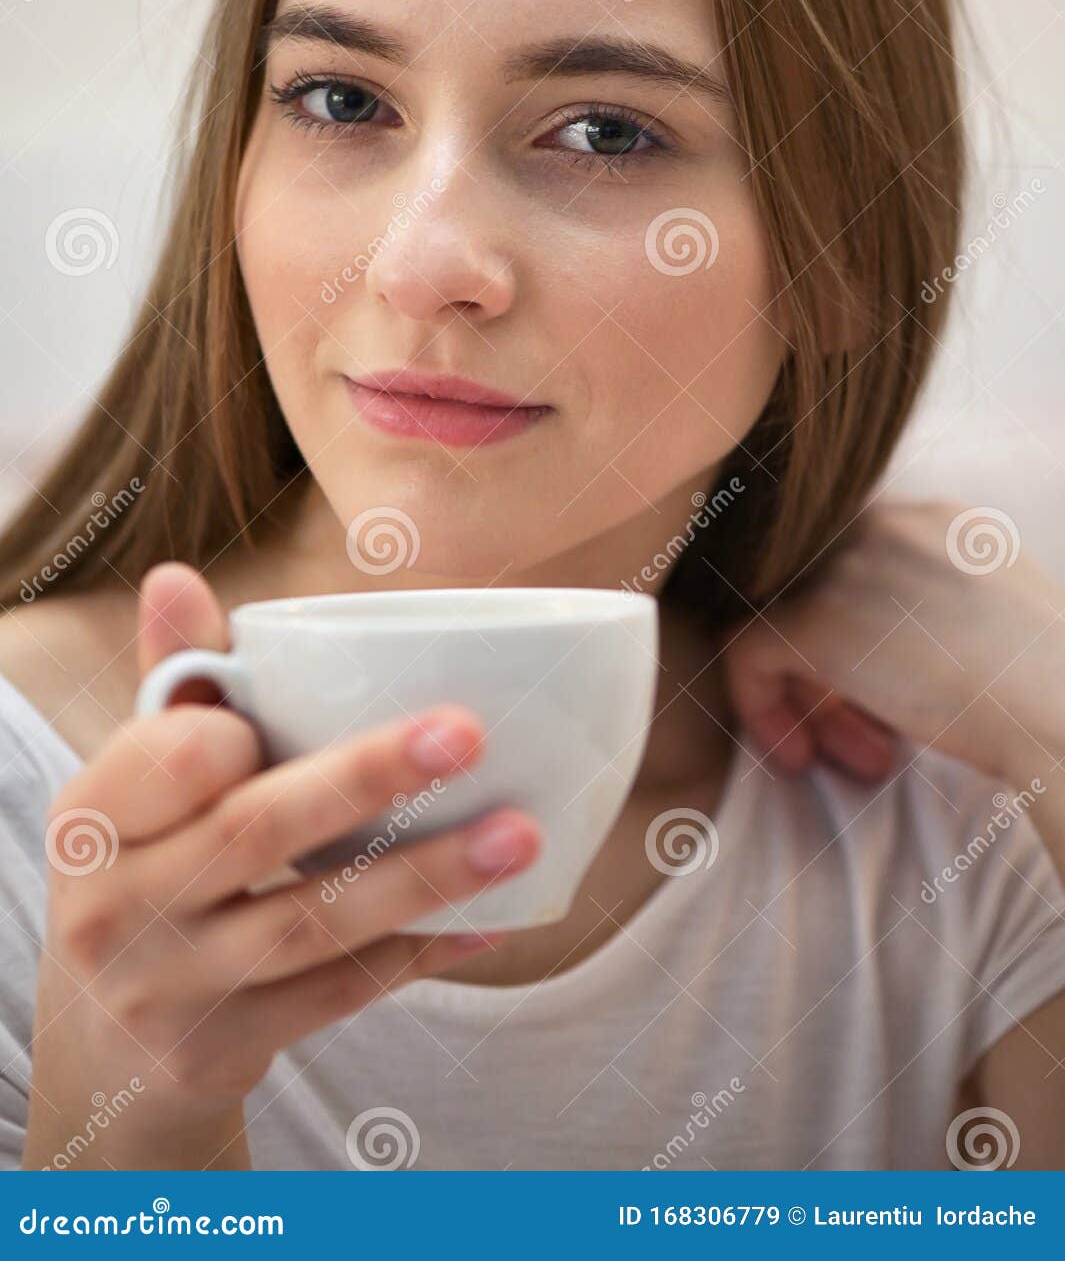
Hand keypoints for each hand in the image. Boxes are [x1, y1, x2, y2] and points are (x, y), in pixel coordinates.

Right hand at [24, 563, 540, 1169]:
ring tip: (519, 834)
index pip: (168, 759)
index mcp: (94, 817)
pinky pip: (340, 996)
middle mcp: (118, 908)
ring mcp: (170, 991)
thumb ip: (174, 679)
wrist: (102, 1038)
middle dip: (367, 778)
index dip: (235, 734)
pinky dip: (420, 953)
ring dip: (424, 877)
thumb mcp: (135, 781)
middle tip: (468, 731)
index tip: (318, 704)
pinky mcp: (223, 1052)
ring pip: (311, 924)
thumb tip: (175, 574)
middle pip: (254, 833)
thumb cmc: (147, 865)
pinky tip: (494, 917)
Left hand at [724, 500, 1064, 787]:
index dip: (858, 630)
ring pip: (778, 618)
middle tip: (860, 730)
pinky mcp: (813, 620)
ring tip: (837, 753)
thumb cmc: (1050, 689)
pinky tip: (799, 755)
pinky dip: (761, 706)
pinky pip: (746, 650)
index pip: (857, 560)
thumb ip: (942, 606)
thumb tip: (896, 651)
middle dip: (827, 665)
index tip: (884, 691)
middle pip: (811, 586)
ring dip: (804, 694)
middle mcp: (885, 524)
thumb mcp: (1001, 617)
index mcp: (937, 520)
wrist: (1060, 709)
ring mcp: (845, 565)